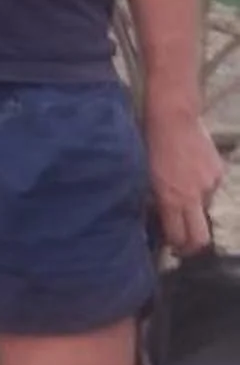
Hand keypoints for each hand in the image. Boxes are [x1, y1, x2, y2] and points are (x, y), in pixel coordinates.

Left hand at [144, 99, 221, 255]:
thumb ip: (154, 202)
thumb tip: (157, 220)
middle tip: (184, 243)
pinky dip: (202, 186)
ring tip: (181, 190)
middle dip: (192, 246)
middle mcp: (193, 196)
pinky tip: (190, 171)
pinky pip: (210, 188)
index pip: (178, 237)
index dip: (175, 246)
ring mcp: (209, 184)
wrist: (173, 118)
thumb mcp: (145, 179)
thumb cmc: (150, 146)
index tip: (171, 246)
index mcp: (171, 200)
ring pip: (205, 208)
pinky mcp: (218, 171)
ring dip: (195, 207)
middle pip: (200, 237)